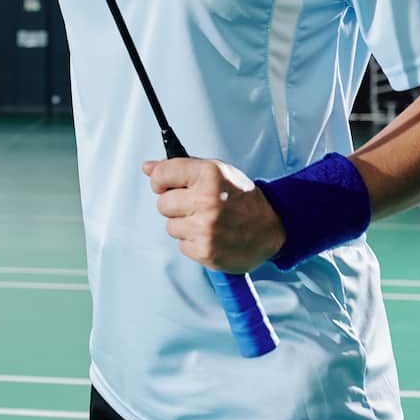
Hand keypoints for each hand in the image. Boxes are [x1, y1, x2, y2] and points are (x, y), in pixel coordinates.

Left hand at [143, 157, 286, 274]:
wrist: (272, 227)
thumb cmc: (241, 198)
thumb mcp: (216, 171)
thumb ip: (180, 167)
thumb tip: (147, 167)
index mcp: (209, 175)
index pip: (162, 174)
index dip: (161, 180)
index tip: (166, 184)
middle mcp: (207, 201)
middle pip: (162, 204)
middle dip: (175, 204)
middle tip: (195, 205)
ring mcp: (206, 229)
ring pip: (171, 226)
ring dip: (184, 224)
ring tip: (207, 221)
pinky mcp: (206, 251)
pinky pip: (182, 245)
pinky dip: (193, 242)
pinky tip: (211, 235)